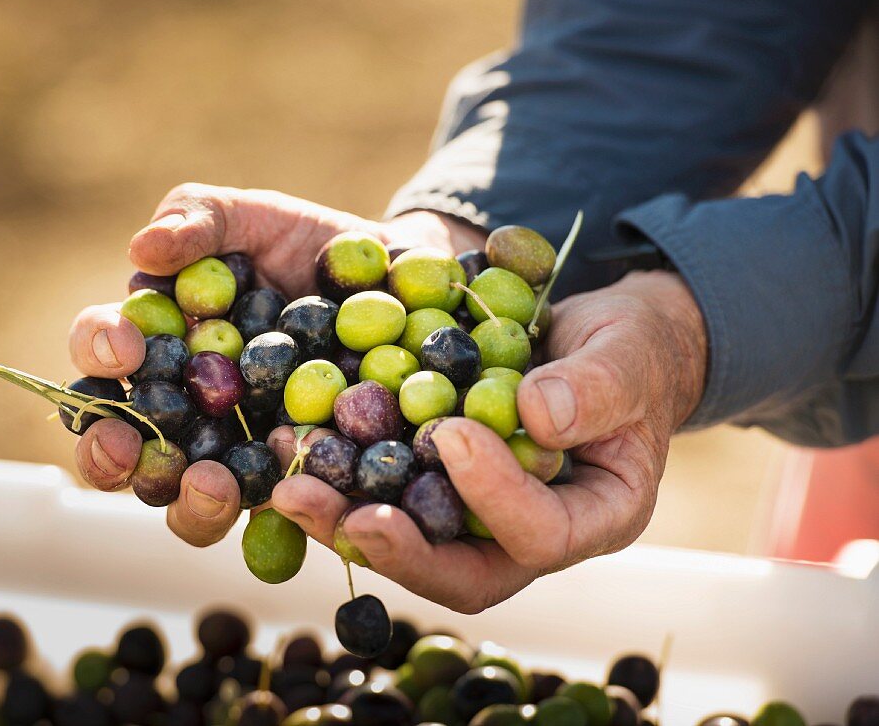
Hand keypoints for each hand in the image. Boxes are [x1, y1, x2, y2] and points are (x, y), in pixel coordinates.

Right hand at [67, 183, 484, 544]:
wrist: (390, 276)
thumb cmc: (302, 243)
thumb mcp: (250, 216)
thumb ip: (198, 219)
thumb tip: (143, 250)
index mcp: (155, 347)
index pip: (99, 355)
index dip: (97, 351)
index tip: (126, 345)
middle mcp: (181, 413)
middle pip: (121, 451)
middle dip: (110, 455)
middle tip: (129, 447)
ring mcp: (237, 457)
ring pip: (188, 506)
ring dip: (189, 504)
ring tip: (214, 485)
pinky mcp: (297, 484)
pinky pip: (280, 520)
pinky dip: (280, 519)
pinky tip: (294, 503)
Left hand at [272, 270, 707, 612]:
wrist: (596, 344)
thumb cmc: (628, 351)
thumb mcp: (629, 354)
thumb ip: (598, 385)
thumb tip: (535, 415)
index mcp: (595, 517)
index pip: (542, 536)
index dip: (495, 496)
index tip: (453, 433)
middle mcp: (527, 534)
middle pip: (458, 572)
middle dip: (390, 546)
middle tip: (328, 509)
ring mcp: (477, 518)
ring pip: (409, 543)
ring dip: (342, 520)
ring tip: (287, 483)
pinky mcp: (435, 486)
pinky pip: (386, 495)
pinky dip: (340, 477)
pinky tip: (293, 443)